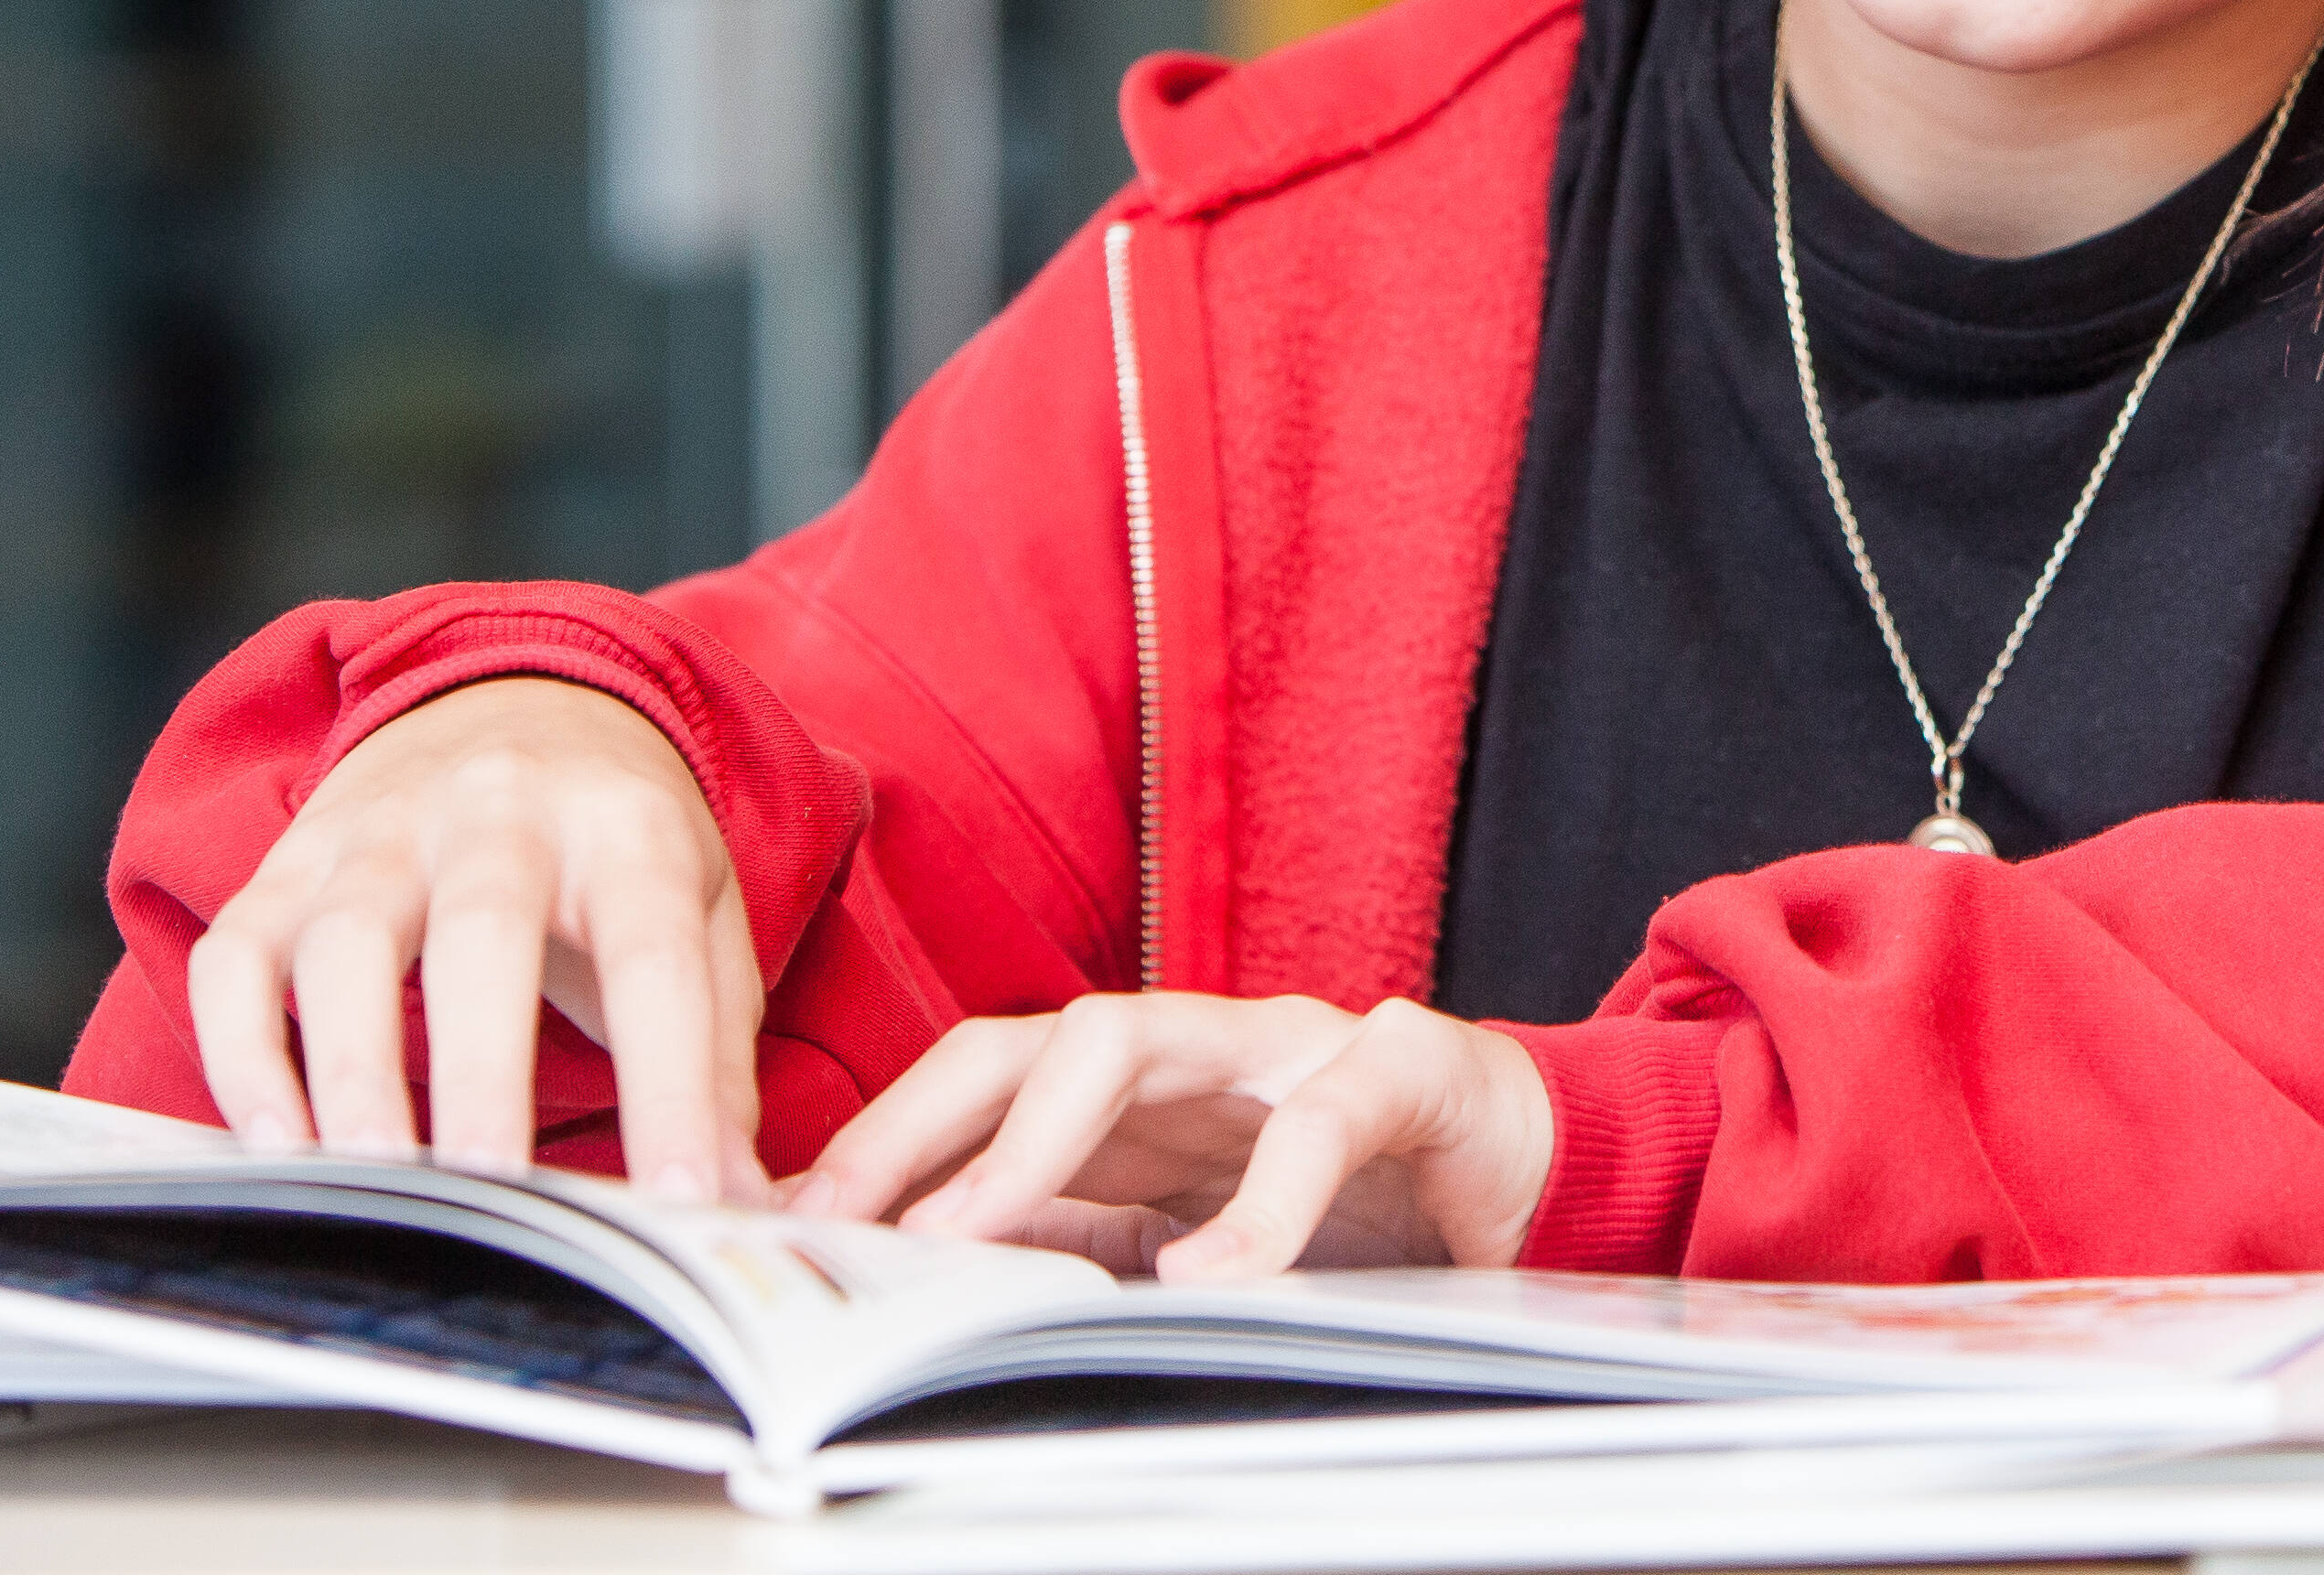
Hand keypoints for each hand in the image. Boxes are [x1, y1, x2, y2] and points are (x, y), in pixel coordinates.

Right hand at [183, 676, 767, 1203]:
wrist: (513, 695)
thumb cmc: (613, 838)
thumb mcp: (702, 908)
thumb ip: (719, 1053)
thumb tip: (735, 1199)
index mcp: (624, 827)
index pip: (654, 958)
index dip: (672, 1082)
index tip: (681, 1198)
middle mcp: (499, 812)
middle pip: (484, 932)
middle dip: (485, 1067)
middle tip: (490, 1185)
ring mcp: (379, 833)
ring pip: (347, 942)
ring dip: (350, 1067)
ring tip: (375, 1177)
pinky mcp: (287, 867)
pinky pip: (237, 956)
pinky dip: (240, 1051)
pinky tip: (273, 1140)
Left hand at [787, 992, 1554, 1281]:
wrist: (1542, 1167)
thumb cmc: (1372, 1205)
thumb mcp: (1202, 1241)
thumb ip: (1089, 1243)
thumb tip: (938, 1284)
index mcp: (1143, 1095)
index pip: (979, 1085)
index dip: (878, 1144)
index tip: (781, 1227)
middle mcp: (1201, 1052)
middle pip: (1024, 1039)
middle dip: (913, 1125)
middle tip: (831, 1224)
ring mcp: (1297, 1047)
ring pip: (1136, 1042)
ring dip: (1035, 1142)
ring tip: (969, 1236)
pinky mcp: (1407, 1067)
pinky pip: (1322, 1120)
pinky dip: (1263, 1204)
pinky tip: (1213, 1278)